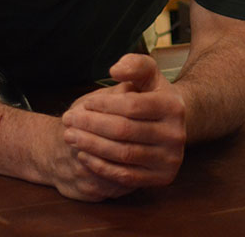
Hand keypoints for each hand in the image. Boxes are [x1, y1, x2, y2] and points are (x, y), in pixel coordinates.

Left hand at [60, 54, 185, 192]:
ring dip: (91, 146)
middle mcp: (176, 134)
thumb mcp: (149, 75)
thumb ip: (134, 65)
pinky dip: (101, 167)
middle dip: (91, 125)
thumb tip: (115, 69)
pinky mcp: (162, 178)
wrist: (171, 125)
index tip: (85, 102)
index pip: (132, 105)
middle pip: (124, 131)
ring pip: (123, 154)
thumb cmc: (153, 96)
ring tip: (70, 136)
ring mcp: (170, 158)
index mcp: (173, 105)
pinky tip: (84, 155)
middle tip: (68, 120)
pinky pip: (126, 176)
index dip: (104, 104)